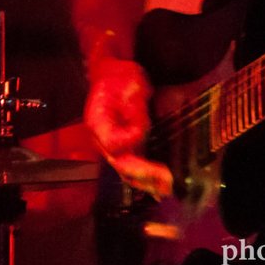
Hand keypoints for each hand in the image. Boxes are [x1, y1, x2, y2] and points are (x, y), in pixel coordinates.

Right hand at [84, 57, 170, 197]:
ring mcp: (111, 146)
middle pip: (120, 164)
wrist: (113, 74)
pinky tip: (160, 187)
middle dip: (144, 174)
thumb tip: (139, 135)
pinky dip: (146, 178)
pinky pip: (132, 168)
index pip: (112, 144)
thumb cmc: (119, 78)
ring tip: (166, 190)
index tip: (143, 131)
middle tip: (166, 181)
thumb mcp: (129, 88)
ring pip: (126, 171)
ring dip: (146, 182)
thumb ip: (135, 113)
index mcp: (97, 123)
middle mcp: (101, 139)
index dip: (129, 142)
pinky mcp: (124, 147)